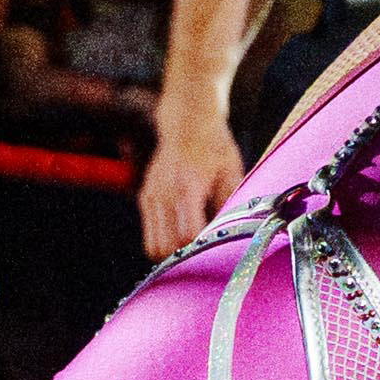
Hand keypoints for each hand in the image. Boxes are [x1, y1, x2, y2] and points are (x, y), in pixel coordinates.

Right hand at [138, 100, 246, 260]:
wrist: (187, 123)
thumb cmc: (214, 146)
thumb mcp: (231, 170)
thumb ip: (230, 202)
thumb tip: (235, 232)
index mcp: (188, 187)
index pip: (186, 235)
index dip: (200, 249)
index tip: (214, 250)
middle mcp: (164, 194)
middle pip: (164, 247)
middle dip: (183, 256)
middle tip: (203, 252)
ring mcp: (151, 197)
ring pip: (152, 246)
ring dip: (171, 251)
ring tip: (193, 245)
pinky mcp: (145, 198)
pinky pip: (150, 233)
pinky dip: (164, 239)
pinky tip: (182, 231)